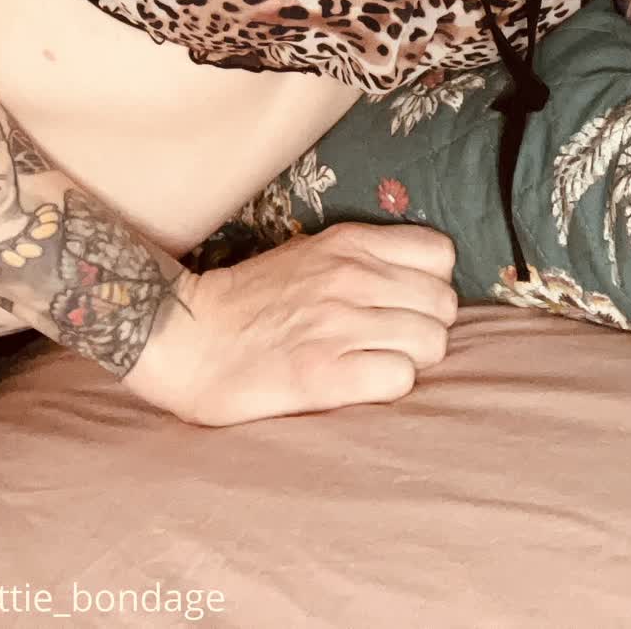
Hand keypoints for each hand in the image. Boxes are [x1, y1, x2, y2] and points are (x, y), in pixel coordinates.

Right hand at [125, 222, 459, 427]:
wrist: (187, 336)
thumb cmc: (251, 301)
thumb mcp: (312, 255)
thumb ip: (364, 260)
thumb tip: (421, 283)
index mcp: (349, 244)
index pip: (440, 255)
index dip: (431, 283)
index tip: (408, 302)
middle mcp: (351, 278)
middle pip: (443, 306)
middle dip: (427, 328)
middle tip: (392, 342)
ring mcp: (339, 325)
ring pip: (431, 344)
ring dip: (411, 360)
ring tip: (375, 364)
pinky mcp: (325, 375)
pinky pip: (401, 380)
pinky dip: (389, 387)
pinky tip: (360, 384)